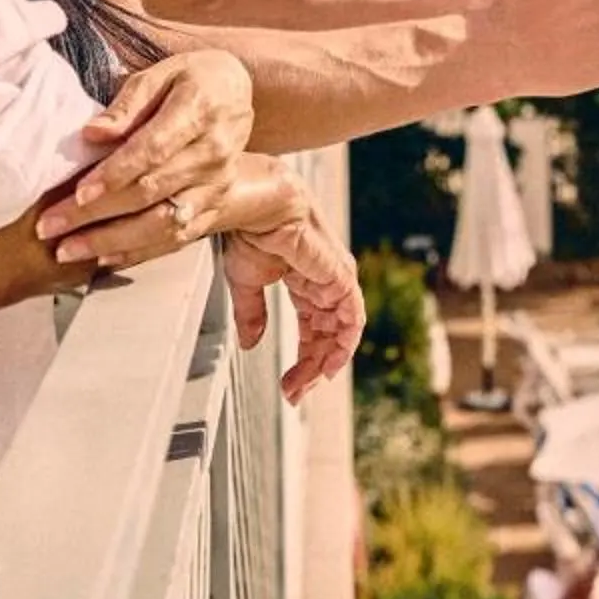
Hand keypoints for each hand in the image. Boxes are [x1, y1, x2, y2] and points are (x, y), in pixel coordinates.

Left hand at [39, 48, 253, 255]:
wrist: (239, 95)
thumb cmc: (194, 79)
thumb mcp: (162, 73)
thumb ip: (128, 103)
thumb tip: (93, 133)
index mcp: (199, 112)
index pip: (153, 150)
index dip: (115, 174)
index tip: (80, 192)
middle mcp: (212, 154)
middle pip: (150, 191)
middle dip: (96, 214)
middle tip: (51, 226)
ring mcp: (216, 185)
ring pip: (162, 222)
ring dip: (112, 241)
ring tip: (68, 250)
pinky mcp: (215, 206)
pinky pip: (177, 237)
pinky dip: (139, 252)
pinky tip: (104, 258)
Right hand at [219, 202, 363, 399]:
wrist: (257, 206)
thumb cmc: (251, 230)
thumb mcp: (247, 282)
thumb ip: (252, 314)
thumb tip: (250, 343)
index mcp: (305, 280)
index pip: (312, 328)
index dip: (302, 359)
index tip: (289, 385)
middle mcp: (324, 282)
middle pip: (327, 335)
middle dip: (310, 367)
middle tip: (293, 393)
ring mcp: (335, 280)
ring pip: (340, 333)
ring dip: (323, 363)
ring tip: (302, 385)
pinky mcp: (341, 278)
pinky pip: (351, 319)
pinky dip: (343, 346)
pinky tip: (327, 365)